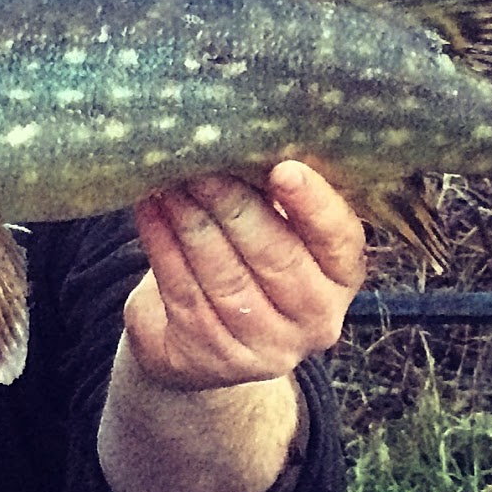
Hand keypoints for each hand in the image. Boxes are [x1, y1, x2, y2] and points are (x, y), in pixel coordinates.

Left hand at [123, 162, 365, 391]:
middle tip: (201, 166)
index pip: (339, 239)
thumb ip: (275, 194)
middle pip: (275, 257)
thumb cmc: (247, 258)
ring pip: (225, 277)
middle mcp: (315, 318)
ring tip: (168, 183)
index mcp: (342, 275)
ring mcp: (267, 346)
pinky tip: (150, 212)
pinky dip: (163, 248)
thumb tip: (246, 133)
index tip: (283, 169)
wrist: (205, 339)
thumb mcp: (277, 229)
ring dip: (191, 223)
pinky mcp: (215, 358)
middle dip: (234, 206)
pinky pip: (185, 294)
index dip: (313, 205)